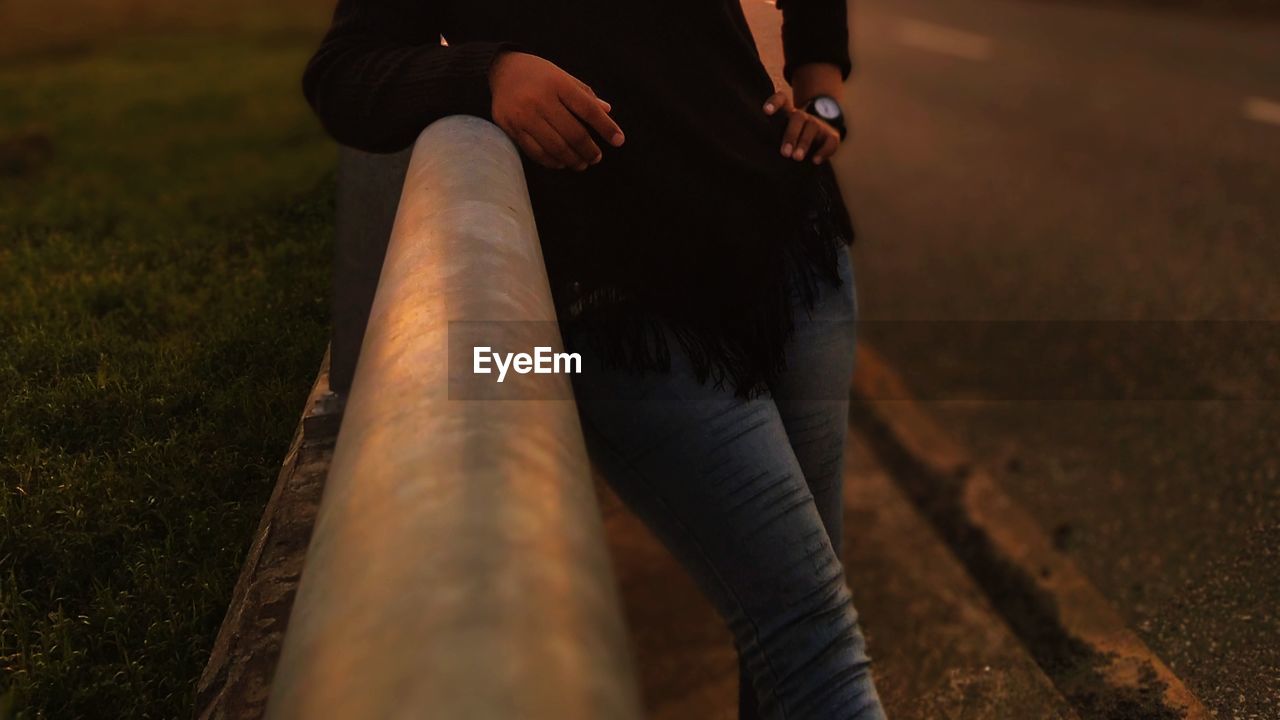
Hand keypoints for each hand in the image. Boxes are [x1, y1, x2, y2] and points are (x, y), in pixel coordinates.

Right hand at [489, 51, 625, 170]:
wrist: (502, 69)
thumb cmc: (540, 75)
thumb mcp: (564, 77)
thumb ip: (585, 95)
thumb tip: (608, 110)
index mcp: (558, 83)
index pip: (588, 109)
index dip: (606, 127)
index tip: (619, 140)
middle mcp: (541, 99)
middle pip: (573, 133)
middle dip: (589, 150)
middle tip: (596, 158)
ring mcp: (524, 115)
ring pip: (555, 147)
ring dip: (572, 159)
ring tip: (581, 164)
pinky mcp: (511, 127)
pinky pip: (535, 152)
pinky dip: (551, 161)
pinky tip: (561, 163)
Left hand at [763, 91, 841, 164]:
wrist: (819, 137)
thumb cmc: (791, 139)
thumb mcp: (780, 133)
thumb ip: (771, 136)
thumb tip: (760, 153)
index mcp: (788, 113)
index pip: (781, 100)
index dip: (774, 103)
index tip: (766, 111)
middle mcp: (803, 117)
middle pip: (797, 118)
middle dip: (791, 135)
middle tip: (784, 153)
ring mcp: (818, 125)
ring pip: (812, 128)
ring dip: (804, 143)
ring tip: (796, 158)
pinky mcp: (831, 136)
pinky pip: (830, 141)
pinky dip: (823, 151)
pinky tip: (815, 161)